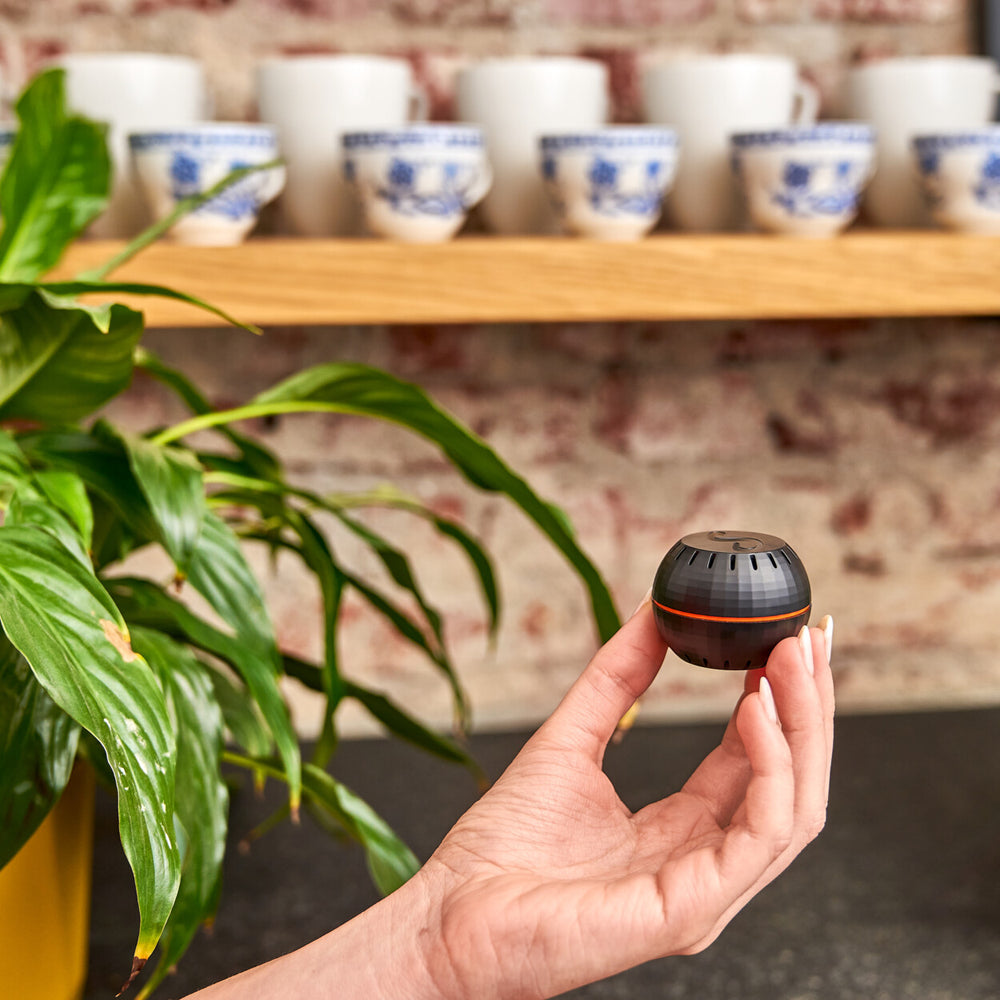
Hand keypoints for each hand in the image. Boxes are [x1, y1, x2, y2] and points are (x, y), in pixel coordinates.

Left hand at [416, 600, 835, 999]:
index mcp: (681, 831)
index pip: (757, 762)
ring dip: (802, 727)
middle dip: (809, 706)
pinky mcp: (691, 908)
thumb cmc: (501, 848)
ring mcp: (705, 891)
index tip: (788, 637)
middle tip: (809, 636)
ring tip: (788, 657)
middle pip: (791, 782)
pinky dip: (770, 766)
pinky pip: (760, 834)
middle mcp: (705, 863)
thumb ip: (615, 678)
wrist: (450, 915)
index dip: (781, 701)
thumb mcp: (570, 739)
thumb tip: (650, 610)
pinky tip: (754, 708)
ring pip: (794, 807)